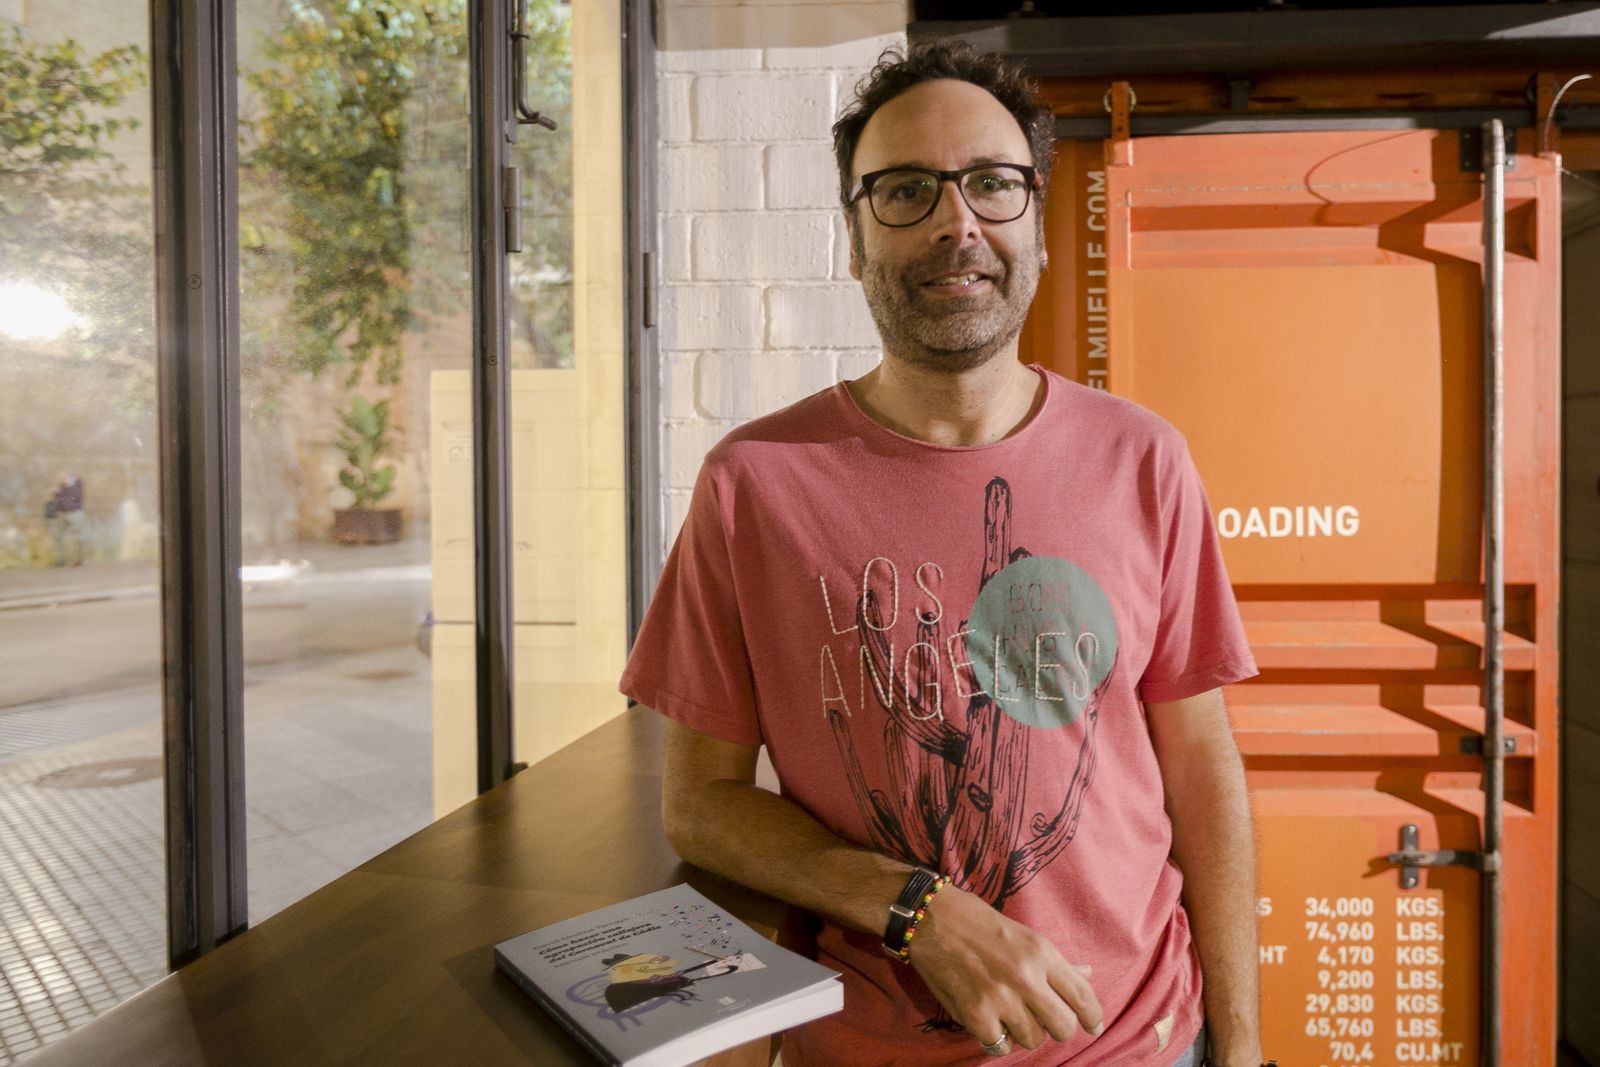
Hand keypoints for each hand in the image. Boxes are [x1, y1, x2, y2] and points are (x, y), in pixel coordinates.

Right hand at [908, 886, 1102, 1052]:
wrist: (932, 920)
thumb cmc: (980, 923)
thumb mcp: (1025, 935)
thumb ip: (1056, 962)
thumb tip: (1087, 975)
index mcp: (1041, 953)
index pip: (1082, 996)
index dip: (1094, 1017)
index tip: (1094, 1027)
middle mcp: (1025, 978)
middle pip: (1063, 1027)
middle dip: (1058, 1027)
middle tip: (1045, 1020)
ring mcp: (1000, 999)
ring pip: (1033, 1039)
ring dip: (1026, 1032)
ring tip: (1011, 1015)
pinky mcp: (975, 1015)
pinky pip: (1001, 1047)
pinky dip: (998, 1040)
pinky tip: (992, 1024)